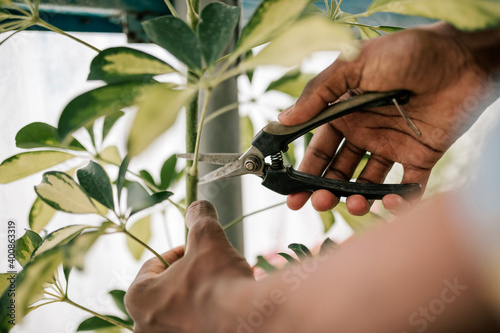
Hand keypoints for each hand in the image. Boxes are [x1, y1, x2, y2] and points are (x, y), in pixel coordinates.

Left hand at [124, 201, 253, 332]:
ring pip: (180, 308)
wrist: (246, 321)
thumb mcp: (207, 237)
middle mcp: (145, 326)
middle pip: (167, 289)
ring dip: (197, 295)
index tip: (199, 250)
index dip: (181, 252)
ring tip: (220, 286)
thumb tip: (198, 206)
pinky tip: (224, 306)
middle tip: (210, 268)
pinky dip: (205, 315)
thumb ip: (199, 218)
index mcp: (139, 298)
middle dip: (189, 276)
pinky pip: (192, 325)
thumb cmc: (219, 280)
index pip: (156, 265)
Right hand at [279, 22, 493, 214]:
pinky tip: (390, 201)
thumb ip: (318, 93)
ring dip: (357, 198)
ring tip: (355, 204)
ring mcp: (392, 146)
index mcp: (345, 113)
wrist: (461, 60)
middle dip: (325, 190)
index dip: (305, 169)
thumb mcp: (354, 65)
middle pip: (339, 170)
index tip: (291, 191)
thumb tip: (283, 120)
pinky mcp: (420, 157)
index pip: (319, 148)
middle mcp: (365, 132)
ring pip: (367, 182)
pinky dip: (399, 201)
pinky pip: (407, 186)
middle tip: (317, 204)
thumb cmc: (405, 53)